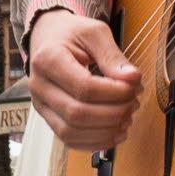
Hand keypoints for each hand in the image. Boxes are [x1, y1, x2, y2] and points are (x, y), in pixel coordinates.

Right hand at [27, 9, 143, 151]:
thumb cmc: (71, 34)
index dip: (114, 92)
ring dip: (105, 131)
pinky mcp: (48, 118)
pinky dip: (95, 142)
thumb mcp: (94, 33)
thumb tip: (133, 79)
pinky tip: (115, 132)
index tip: (134, 86)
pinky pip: (69, 140)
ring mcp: (41, 105)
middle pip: (77, 114)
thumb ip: (113, 56)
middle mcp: (39, 86)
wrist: (47, 38)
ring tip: (127, 118)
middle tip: (133, 103)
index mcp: (48, 60)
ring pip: (71, 132)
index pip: (83, 87)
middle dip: (113, 114)